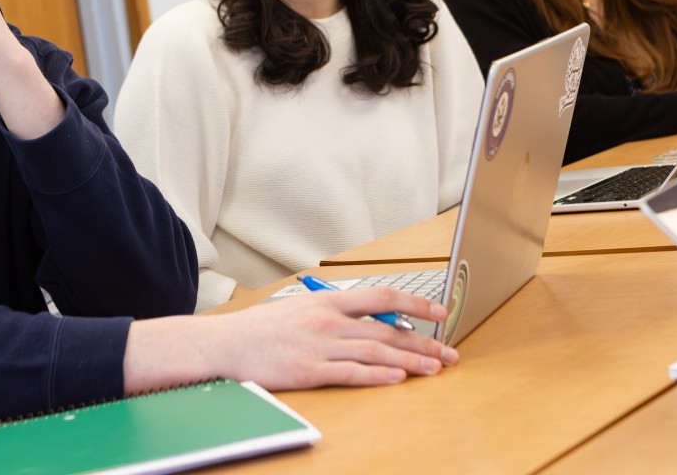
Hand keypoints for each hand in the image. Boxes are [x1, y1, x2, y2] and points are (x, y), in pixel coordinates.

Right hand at [212, 286, 456, 388]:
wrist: (226, 343)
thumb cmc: (261, 328)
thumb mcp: (299, 308)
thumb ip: (333, 312)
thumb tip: (369, 319)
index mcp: (326, 301)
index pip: (381, 297)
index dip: (415, 305)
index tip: (440, 312)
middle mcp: (327, 320)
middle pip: (386, 329)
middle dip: (423, 342)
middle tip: (449, 352)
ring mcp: (319, 345)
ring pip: (375, 350)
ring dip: (409, 361)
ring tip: (434, 368)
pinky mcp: (309, 370)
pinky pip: (351, 372)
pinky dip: (377, 375)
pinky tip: (397, 378)